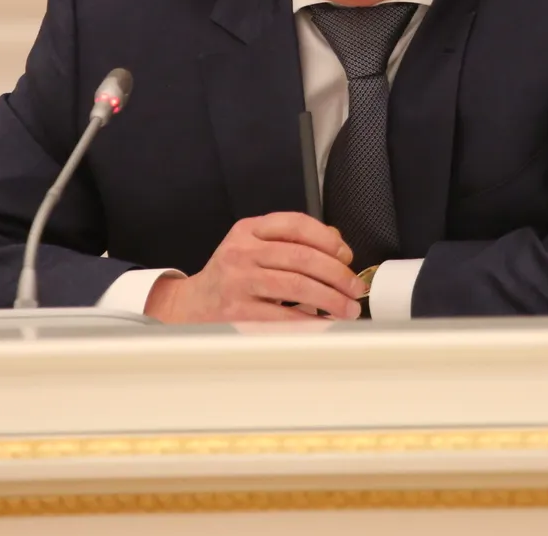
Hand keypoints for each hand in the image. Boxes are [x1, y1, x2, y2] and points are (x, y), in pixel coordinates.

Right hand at [145, 212, 361, 322]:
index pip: (295, 224)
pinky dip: (310, 321)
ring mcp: (239, 281)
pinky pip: (283, 315)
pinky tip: (325, 322)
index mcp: (249, 230)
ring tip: (347, 308)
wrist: (192, 305)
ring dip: (331, 299)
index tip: (346, 256)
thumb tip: (337, 245)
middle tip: (355, 288)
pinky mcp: (239, 311)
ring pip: (297, 285)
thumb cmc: (231, 276)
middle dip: (337, 274)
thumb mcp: (253, 246)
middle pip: (302, 256)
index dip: (327, 239)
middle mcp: (242, 252)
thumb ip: (291, 241)